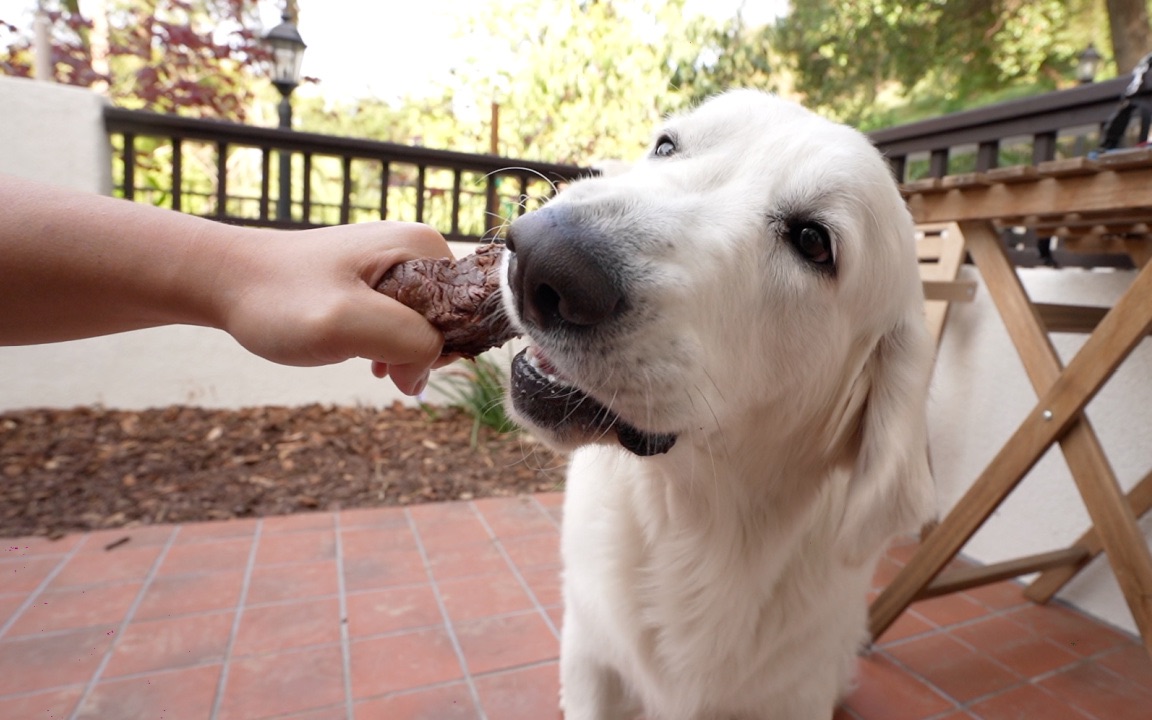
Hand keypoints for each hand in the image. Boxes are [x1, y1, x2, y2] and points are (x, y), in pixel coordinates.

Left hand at [218, 221, 453, 394]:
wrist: (224, 280)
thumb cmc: (278, 297)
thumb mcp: (348, 322)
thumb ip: (408, 342)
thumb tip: (426, 372)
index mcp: (423, 245)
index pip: (466, 311)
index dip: (441, 349)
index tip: (396, 360)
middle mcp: (416, 247)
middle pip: (448, 319)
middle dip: (419, 352)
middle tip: (378, 363)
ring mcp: (395, 263)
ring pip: (424, 326)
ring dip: (399, 352)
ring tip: (364, 358)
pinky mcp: (375, 280)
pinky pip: (402, 322)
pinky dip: (385, 345)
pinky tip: (361, 355)